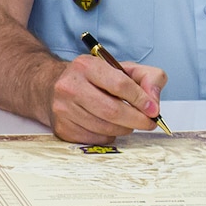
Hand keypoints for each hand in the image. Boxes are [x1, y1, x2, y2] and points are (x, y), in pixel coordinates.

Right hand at [46, 54, 168, 144]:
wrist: (52, 87)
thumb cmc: (93, 79)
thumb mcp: (122, 68)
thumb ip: (148, 77)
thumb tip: (153, 102)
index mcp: (86, 66)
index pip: (120, 84)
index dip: (141, 100)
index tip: (153, 110)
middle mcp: (70, 86)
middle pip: (113, 111)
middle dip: (137, 120)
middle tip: (148, 122)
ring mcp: (63, 109)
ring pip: (106, 128)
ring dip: (124, 128)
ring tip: (126, 121)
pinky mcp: (62, 128)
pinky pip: (96, 139)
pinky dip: (109, 136)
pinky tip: (107, 125)